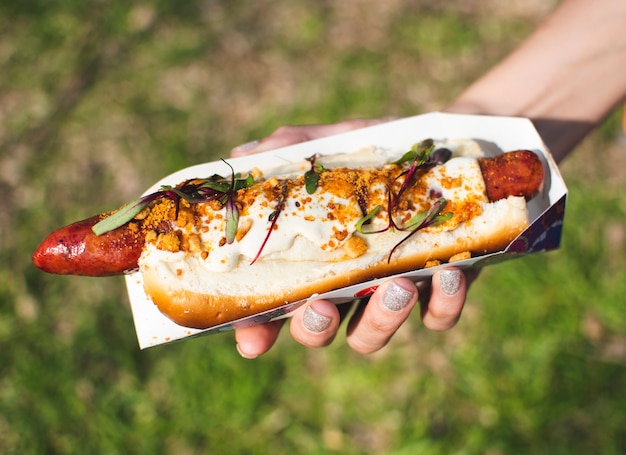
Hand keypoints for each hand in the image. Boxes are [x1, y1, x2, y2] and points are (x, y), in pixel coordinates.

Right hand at [230, 120, 473, 357]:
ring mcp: (391, 287)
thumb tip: (243, 155)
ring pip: (372, 334)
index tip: (253, 342)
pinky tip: (447, 274)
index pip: (275, 304)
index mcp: (313, 256)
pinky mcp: (441, 286)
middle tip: (323, 307)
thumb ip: (291, 149)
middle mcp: (346, 281)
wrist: (446, 142)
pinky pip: (438, 317)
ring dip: (379, 320)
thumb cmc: (378, 148)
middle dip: (315, 329)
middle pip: (318, 330)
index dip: (259, 330)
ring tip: (397, 285)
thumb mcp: (333, 141)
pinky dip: (442, 305)